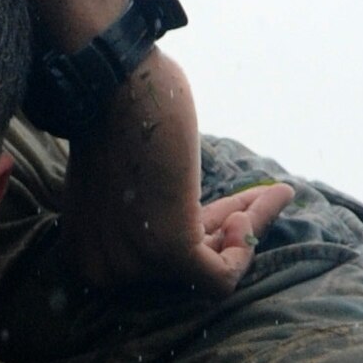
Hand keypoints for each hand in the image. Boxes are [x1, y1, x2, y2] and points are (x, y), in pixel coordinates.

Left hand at [60, 53, 285, 293]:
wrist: (109, 84)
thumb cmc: (114, 116)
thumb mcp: (122, 183)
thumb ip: (140, 215)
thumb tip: (183, 226)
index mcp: (82, 251)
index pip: (155, 261)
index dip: (200, 232)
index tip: (232, 209)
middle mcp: (100, 269)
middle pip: (183, 266)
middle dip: (228, 227)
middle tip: (267, 196)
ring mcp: (130, 264)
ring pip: (207, 268)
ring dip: (248, 224)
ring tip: (279, 192)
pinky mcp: (166, 250)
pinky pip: (219, 277)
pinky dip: (245, 246)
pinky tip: (254, 206)